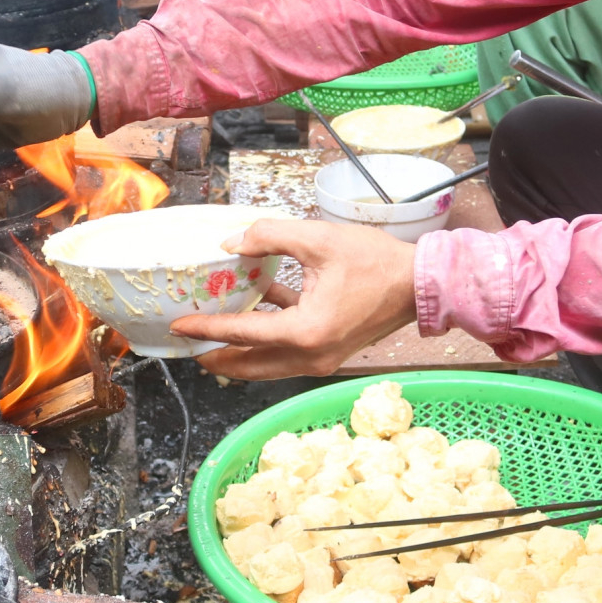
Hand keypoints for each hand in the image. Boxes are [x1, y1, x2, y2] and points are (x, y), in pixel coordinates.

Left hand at [170, 218, 418, 378]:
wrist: (421, 284)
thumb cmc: (376, 262)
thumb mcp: (318, 239)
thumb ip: (270, 237)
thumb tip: (231, 242)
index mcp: (306, 331)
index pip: (243, 334)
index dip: (207, 329)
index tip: (179, 328)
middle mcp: (311, 355)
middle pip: (250, 365)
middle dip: (216, 357)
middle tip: (188, 346)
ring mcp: (322, 359)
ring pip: (268, 365)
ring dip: (240, 353)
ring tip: (212, 337)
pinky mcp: (330, 353)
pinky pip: (288, 353)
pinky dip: (267, 339)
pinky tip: (257, 306)